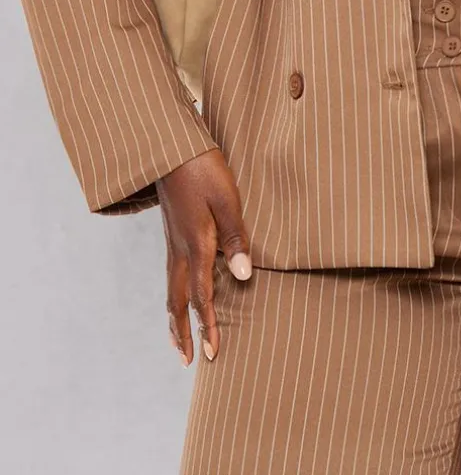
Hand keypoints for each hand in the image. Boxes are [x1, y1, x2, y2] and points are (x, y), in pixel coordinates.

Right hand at [156, 147, 251, 367]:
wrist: (171, 147)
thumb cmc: (204, 169)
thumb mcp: (228, 199)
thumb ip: (237, 237)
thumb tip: (244, 276)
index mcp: (196, 245)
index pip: (202, 296)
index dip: (209, 325)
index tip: (214, 353)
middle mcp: (179, 249)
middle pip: (178, 301)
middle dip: (184, 332)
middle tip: (189, 361)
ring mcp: (172, 242)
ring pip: (170, 289)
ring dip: (174, 318)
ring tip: (178, 340)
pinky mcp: (172, 232)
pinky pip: (170, 274)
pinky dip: (173, 296)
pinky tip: (179, 295)